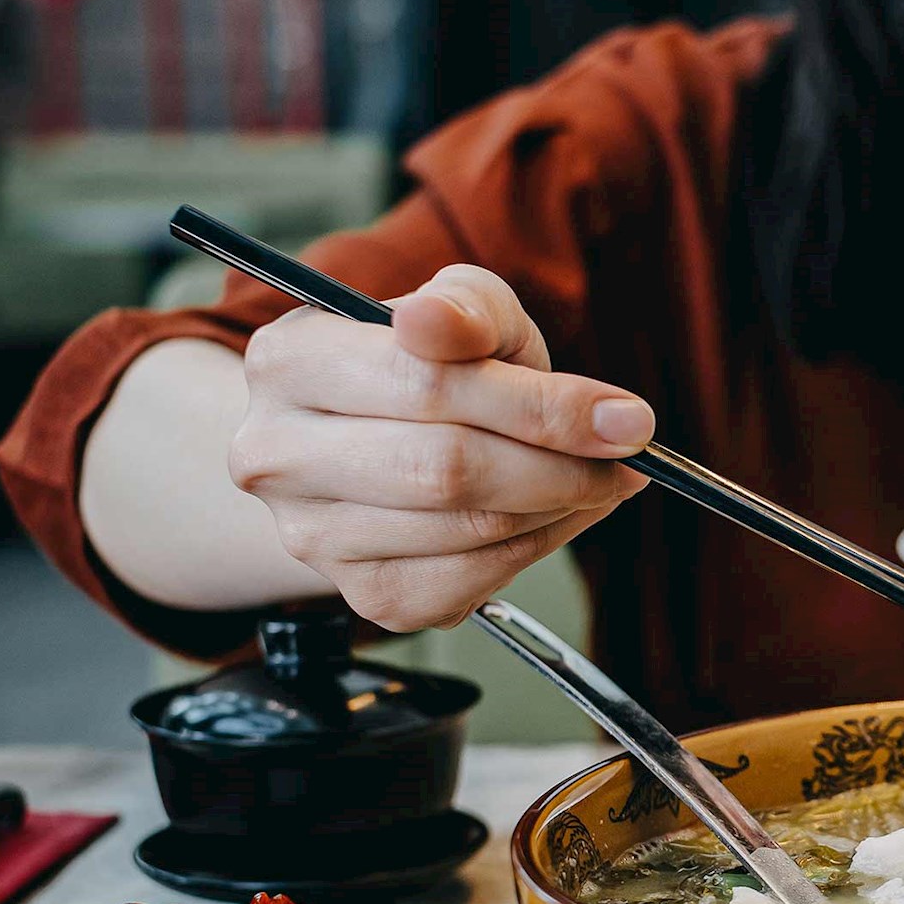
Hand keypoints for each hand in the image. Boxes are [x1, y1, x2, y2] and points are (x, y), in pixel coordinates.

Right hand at [227, 264, 651, 631]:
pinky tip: (545, 516)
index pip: (427, 384)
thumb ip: (467, 309)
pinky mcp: (361, 595)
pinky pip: (471, 582)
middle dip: (560, 466)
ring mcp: (312, 535)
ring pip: (467, 531)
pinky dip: (531, 551)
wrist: (375, 440)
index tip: (624, 417)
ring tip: (588, 478)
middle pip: (446, 469)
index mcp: (290, 360)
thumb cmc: (424, 367)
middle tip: (623, 458)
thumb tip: (442, 323)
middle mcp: (278, 454)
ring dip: (556, 507)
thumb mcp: (459, 311)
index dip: (539, 405)